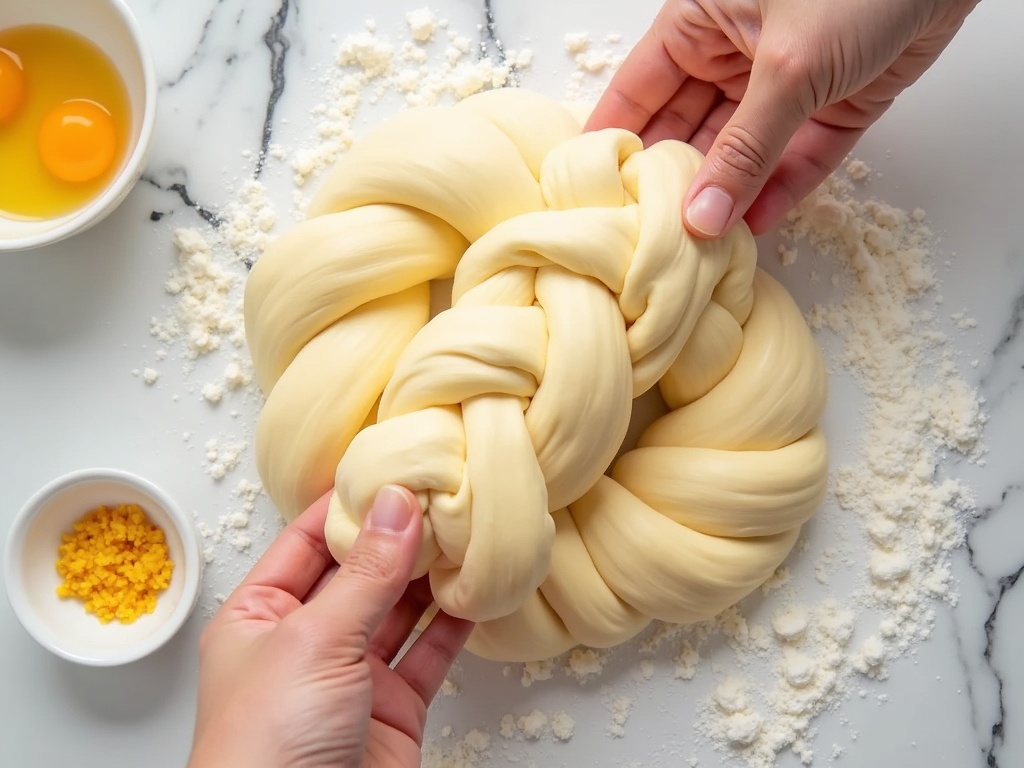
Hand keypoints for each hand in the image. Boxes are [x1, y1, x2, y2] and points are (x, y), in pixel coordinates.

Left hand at [189, 486, 473, 767]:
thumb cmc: (264, 750)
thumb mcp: (314, 641)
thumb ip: (365, 574)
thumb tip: (396, 505)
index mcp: (261, 616)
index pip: (309, 540)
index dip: (350, 503)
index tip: (391, 467)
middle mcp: (305, 641)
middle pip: (360, 571)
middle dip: (398, 535)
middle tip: (441, 493)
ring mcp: (350, 676)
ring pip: (398, 609)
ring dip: (431, 576)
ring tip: (466, 531)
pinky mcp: (391, 709)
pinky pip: (426, 653)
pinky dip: (453, 624)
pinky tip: (474, 593)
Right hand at [586, 0, 978, 236]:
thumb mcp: (788, 66)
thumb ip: (743, 149)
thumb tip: (700, 218)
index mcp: (698, 24)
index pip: (637, 92)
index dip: (613, 143)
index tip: (593, 200)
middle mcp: (731, 55)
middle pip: (685, 131)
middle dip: (670, 183)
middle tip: (648, 241)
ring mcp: (782, 83)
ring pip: (741, 153)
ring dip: (725, 198)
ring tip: (699, 250)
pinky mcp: (832, 106)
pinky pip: (795, 159)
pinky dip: (778, 192)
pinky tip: (753, 231)